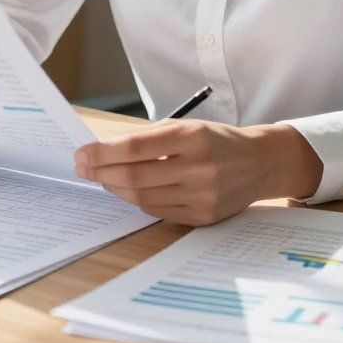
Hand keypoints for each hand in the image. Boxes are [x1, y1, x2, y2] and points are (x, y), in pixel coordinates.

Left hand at [73, 120, 322, 225]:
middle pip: (135, 175)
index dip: (103, 152)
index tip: (82, 153)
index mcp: (192, 136)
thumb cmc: (216, 140)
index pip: (136, 147)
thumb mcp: (187, 126)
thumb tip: (105, 148)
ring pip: (143, 197)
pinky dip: (137, 201)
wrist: (260, 163)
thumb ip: (150, 137)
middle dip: (101, 172)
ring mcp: (202, 194)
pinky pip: (159, 211)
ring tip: (101, 178)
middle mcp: (198, 166)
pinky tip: (127, 191)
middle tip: (82, 168)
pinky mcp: (204, 216)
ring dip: (115, 188)